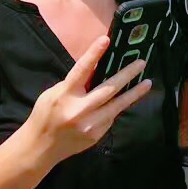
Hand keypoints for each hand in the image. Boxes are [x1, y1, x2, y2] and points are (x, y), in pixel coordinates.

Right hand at [26, 36, 150, 168]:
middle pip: (108, 89)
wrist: (39, 149)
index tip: (106, 39)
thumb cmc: (45, 115)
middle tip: (141, 62)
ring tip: (147, 83)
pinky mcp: (96, 135)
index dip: (94, 54)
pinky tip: (127, 99)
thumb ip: (74, 83)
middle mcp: (78, 110)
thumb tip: (97, 68)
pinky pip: (111, 117)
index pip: (81, 70)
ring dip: (134, 93)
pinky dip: (118, 107)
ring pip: (117, 105)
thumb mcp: (53, 94)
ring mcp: (89, 125)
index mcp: (64, 96)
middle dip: (127, 74)